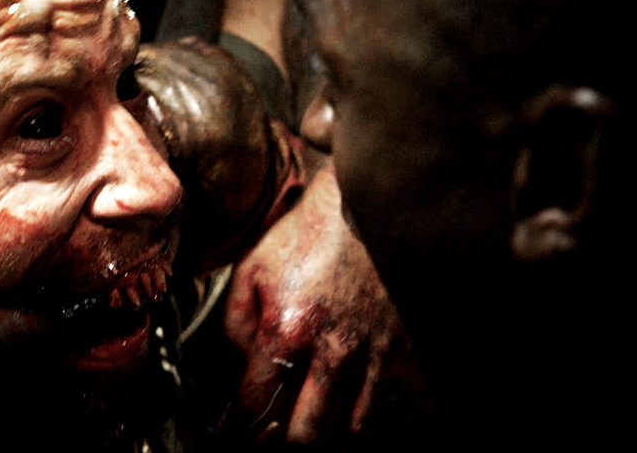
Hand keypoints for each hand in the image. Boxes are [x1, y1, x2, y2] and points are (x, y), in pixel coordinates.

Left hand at [224, 163, 427, 448]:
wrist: (364, 206)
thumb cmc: (309, 234)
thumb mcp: (252, 269)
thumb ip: (235, 323)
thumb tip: (241, 361)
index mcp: (288, 331)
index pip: (257, 404)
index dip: (242, 424)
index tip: (238, 427)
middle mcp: (333, 352)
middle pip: (307, 433)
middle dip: (286, 441)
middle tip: (276, 435)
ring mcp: (373, 353)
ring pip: (351, 427)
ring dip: (328, 432)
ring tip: (313, 422)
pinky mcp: (401, 348)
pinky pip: (385, 402)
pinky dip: (365, 411)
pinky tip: (349, 402)